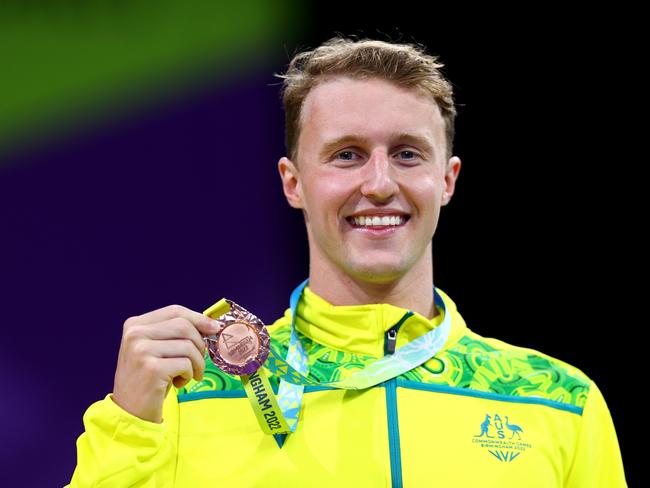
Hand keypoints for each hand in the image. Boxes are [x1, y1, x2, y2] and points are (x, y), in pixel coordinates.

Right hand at [112, 304, 222, 422]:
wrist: (131, 411)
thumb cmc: (150, 379)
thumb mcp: (156, 349)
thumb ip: (174, 333)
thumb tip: (211, 324)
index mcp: (135, 324)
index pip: (174, 311)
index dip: (198, 318)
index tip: (214, 328)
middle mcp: (135, 334)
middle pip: (184, 326)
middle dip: (199, 344)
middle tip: (198, 361)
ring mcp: (141, 350)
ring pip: (188, 346)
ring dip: (196, 363)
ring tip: (187, 375)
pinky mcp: (151, 368)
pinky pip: (186, 364)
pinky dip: (189, 374)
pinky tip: (178, 383)